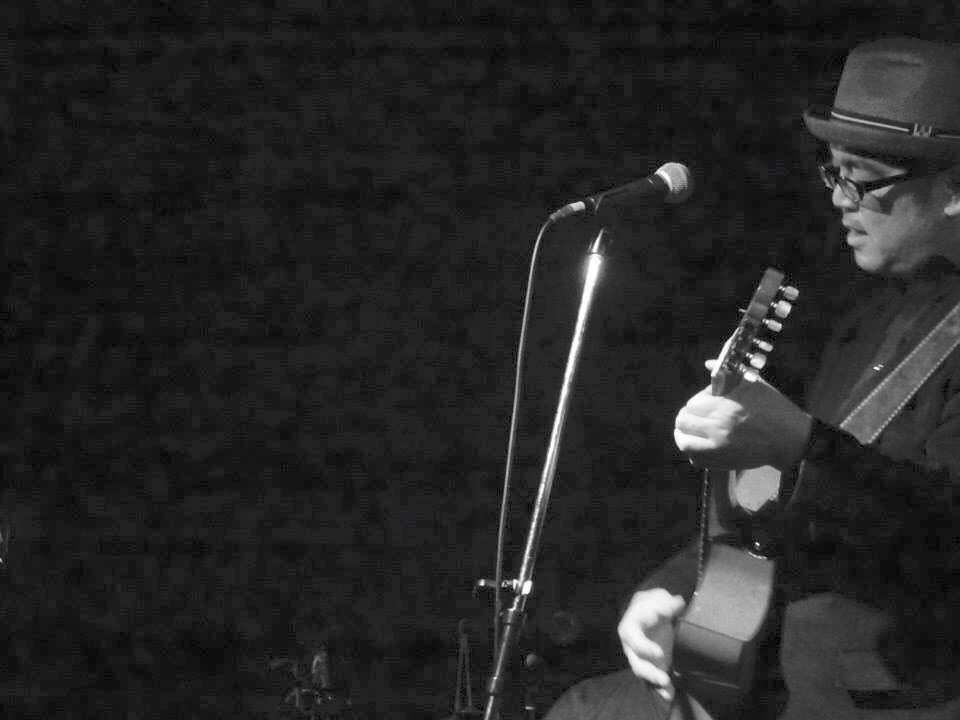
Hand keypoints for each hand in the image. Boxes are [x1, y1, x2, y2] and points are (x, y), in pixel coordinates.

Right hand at [617, 588, 686, 701]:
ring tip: (668, 692)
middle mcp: (632, 646)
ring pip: (644, 674)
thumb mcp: (658, 598)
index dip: (644, 647)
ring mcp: (641, 658)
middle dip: (650, 672)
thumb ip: (667, 603)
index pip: (633, 639)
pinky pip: (653, 679)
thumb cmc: (652, 603)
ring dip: (655, 684)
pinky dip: (661, 689)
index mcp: (630, 627)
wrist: (651, 611)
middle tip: (664, 679)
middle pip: (637, 662)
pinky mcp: (651, 666)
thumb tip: (678, 603)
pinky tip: (671, 696)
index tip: (658, 653)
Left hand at [673, 360, 812, 469]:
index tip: (709, 401)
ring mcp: (718, 448)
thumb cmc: (774, 409)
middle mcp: (718, 428)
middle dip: (688, 416)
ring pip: (684, 442)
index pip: (693, 404)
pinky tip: (700, 444)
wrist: (790, 439)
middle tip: (697, 415)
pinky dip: (693, 451)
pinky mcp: (722, 463)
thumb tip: (708, 363)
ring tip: (692, 430)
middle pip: (683, 422)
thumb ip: (727, 374)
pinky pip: (695, 458)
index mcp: (725, 407)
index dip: (699, 401)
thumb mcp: (753, 384)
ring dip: (684, 434)